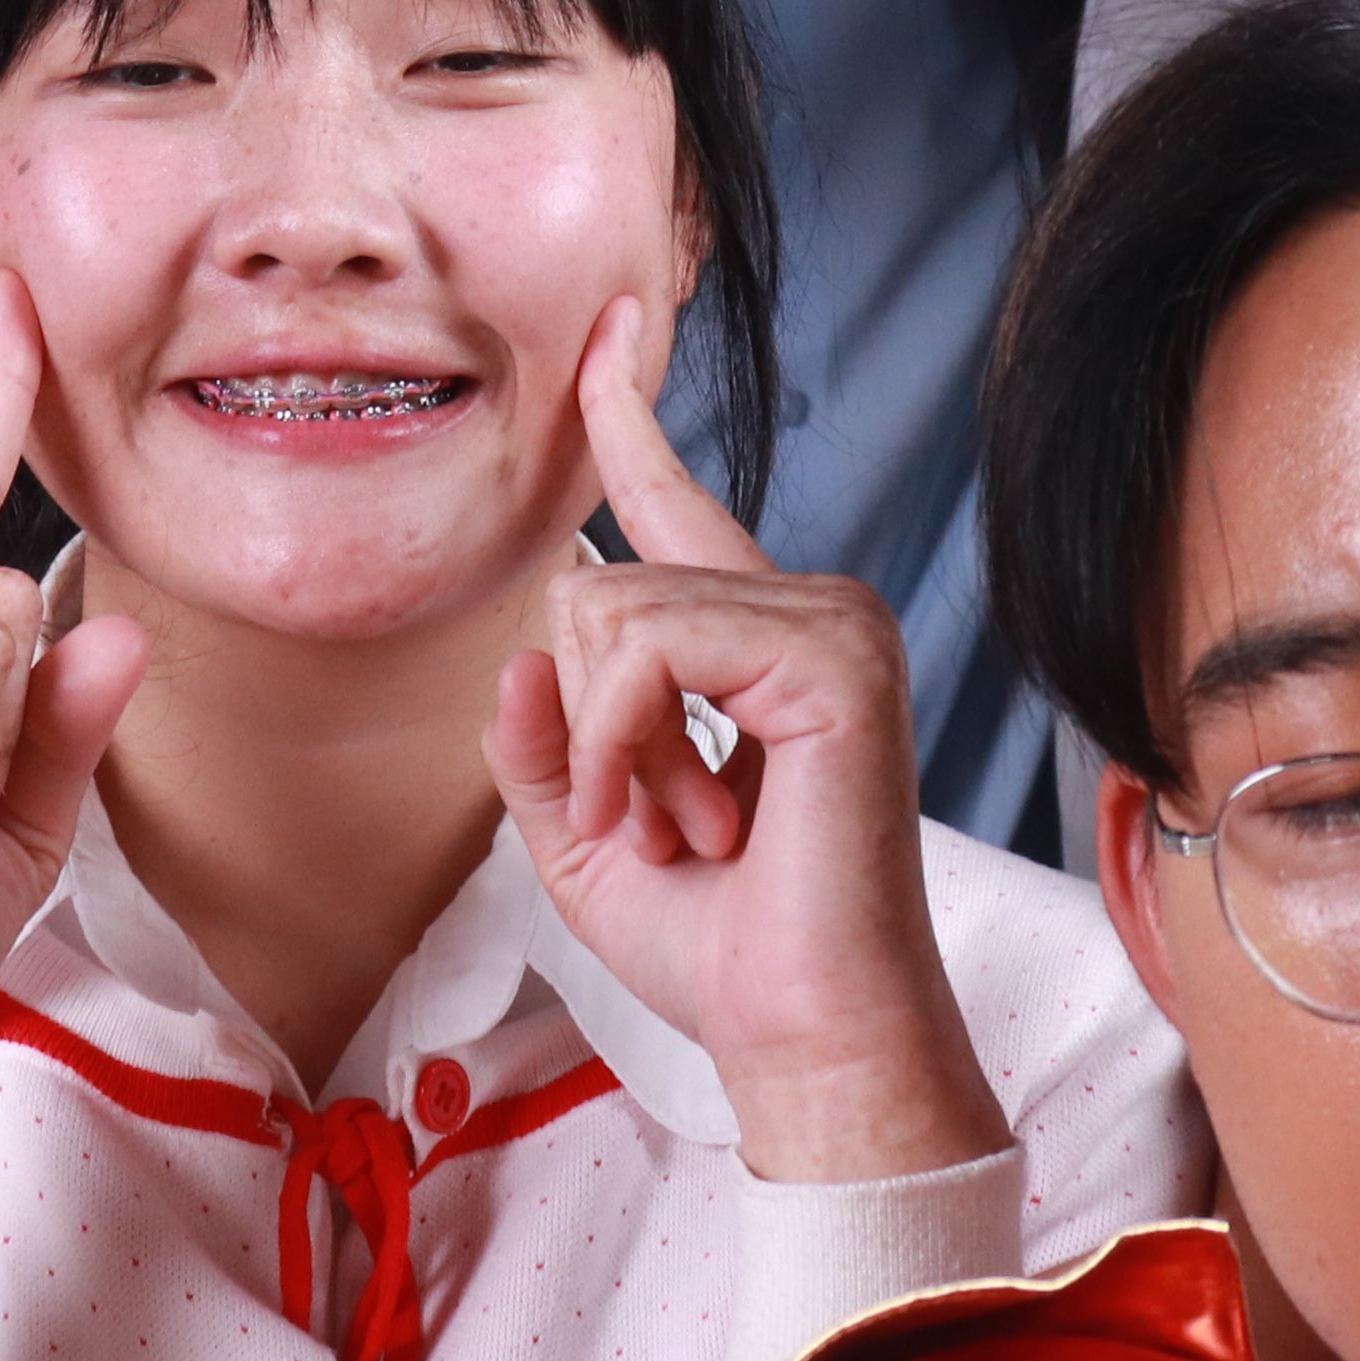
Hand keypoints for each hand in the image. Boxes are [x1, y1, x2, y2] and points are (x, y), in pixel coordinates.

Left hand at [488, 298, 1004, 1184]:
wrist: (806, 1036)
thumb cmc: (720, 947)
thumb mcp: (583, 836)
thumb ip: (538, 739)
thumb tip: (523, 654)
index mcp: (754, 636)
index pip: (671, 496)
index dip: (627, 410)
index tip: (609, 324)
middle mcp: (808, 606)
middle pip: (595, 579)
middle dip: (587, 722)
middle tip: (659, 825)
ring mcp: (833, 621)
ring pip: (615, 609)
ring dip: (609, 749)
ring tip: (680, 831)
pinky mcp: (835, 656)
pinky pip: (651, 646)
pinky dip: (625, 745)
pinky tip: (678, 818)